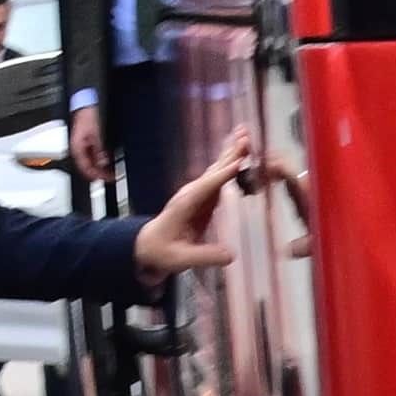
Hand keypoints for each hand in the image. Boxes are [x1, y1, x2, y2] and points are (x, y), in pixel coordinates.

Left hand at [124, 146, 262, 277]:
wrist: (150, 245)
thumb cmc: (162, 252)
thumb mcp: (181, 259)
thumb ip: (205, 257)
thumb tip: (231, 255)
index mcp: (186, 205)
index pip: (207, 187)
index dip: (223, 175)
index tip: (239, 163)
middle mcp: (192, 193)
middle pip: (214, 170)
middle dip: (230, 154)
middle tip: (246, 136)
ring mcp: (197, 193)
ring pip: (217, 169)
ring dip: (231, 153)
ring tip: (245, 136)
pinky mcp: (203, 197)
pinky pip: (219, 176)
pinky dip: (231, 163)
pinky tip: (240, 155)